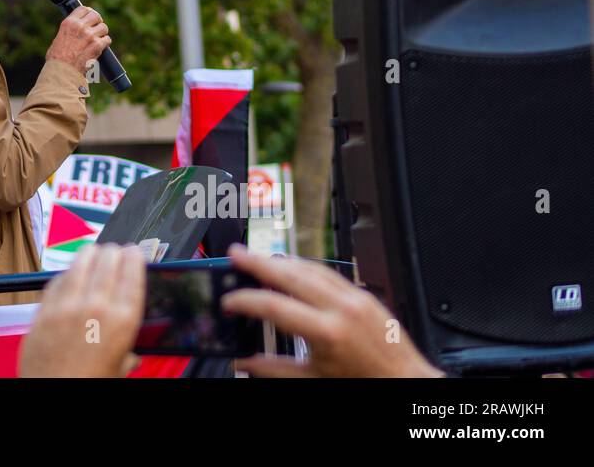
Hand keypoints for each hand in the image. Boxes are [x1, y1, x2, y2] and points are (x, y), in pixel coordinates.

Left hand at [19, 244, 144, 377]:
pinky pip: (56, 281)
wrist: (54, 396)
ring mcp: (67, 306)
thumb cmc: (88, 384)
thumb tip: (131, 356)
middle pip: (107, 262)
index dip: (134, 257)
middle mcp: (96, 308)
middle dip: (112, 252)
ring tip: (92, 252)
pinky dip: (65, 274)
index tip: (134, 251)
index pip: (132, 274)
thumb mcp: (119, 369)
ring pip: (79, 264)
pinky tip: (68, 274)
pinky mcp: (44, 310)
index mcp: (122, 322)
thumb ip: (126, 354)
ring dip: (88, 254)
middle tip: (114, 251)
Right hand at [45, 7, 110, 75]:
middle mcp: (80, 26)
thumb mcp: (58, 39)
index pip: (83, 9)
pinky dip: (105, 43)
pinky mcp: (97, 45)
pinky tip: (100, 47)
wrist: (62, 72)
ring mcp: (90, 35)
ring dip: (102, 33)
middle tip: (96, 28)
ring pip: (103, 27)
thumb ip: (69, 31)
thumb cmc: (57, 59)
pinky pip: (107, 39)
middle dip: (97, 21)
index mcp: (69, 23)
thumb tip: (74, 32)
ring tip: (98, 40)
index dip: (89, 13)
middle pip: (96, 15)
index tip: (90, 17)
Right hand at [221, 244, 442, 377]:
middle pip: (290, 275)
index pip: (274, 306)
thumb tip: (245, 363)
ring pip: (310, 268)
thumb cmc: (366, 383)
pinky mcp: (364, 294)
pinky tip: (291, 266)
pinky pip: (328, 272)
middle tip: (236, 253)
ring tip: (257, 257)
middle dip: (258, 262)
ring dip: (280, 260)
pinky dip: (304, 267)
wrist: (407, 384)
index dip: (245, 300)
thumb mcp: (315, 380)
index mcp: (327, 332)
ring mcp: (355, 297)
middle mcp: (341, 308)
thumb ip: (274, 369)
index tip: (229, 301)